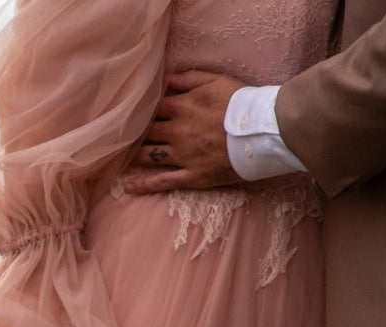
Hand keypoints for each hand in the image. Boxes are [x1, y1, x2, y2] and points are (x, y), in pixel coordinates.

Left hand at [121, 71, 244, 195]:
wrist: (263, 129)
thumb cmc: (242, 102)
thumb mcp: (215, 80)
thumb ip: (187, 79)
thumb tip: (164, 80)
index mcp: (181, 107)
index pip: (152, 108)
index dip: (143, 110)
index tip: (135, 113)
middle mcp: (176, 132)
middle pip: (147, 132)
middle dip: (135, 133)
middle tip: (124, 136)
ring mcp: (182, 156)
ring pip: (148, 155)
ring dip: (134, 155)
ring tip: (122, 157)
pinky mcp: (191, 176)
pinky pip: (162, 182)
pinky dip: (143, 185)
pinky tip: (127, 187)